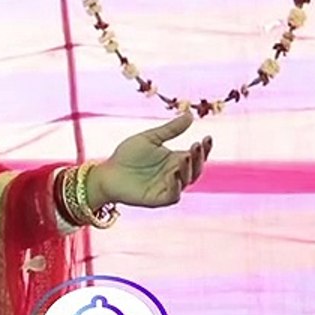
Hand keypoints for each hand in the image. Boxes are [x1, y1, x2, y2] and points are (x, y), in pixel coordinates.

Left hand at [90, 111, 211, 208]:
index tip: (207, 137)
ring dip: (188, 170)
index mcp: (176, 160)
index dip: (205, 148)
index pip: (197, 155)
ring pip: (187, 181)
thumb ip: (170, 130)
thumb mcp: (150, 139)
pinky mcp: (158, 199)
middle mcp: (176, 174)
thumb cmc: (127, 155)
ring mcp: (168, 188)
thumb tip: (190, 115)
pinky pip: (173, 195)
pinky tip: (174, 175)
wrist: (106, 173)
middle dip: (199, 158)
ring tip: (185, 157)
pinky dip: (175, 186)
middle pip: (196, 168)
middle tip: (197, 145)